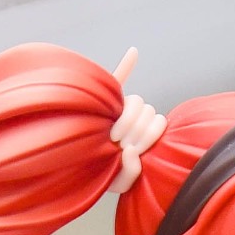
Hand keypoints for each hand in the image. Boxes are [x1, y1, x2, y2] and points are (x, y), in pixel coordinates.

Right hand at [109, 48, 166, 193]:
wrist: (76, 168)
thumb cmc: (98, 176)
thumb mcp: (118, 183)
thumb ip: (131, 173)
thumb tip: (133, 151)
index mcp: (143, 134)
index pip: (157, 122)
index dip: (149, 134)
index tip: (133, 149)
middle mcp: (134, 117)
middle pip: (148, 110)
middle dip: (137, 130)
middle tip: (119, 144)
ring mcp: (119, 107)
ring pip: (136, 100)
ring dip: (127, 118)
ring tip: (112, 136)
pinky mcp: (102, 99)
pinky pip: (117, 77)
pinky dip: (127, 64)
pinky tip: (134, 52)